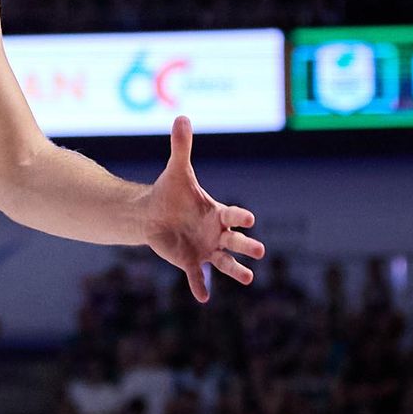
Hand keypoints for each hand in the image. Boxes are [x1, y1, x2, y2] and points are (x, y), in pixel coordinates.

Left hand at [141, 115, 264, 301]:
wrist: (153, 213)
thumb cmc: (171, 193)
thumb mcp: (177, 170)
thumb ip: (182, 147)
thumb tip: (182, 116)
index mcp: (217, 213)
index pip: (233, 215)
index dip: (240, 217)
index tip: (249, 219)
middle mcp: (217, 233)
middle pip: (236, 241)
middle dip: (247, 246)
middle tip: (259, 252)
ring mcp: (206, 249)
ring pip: (225, 262)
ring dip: (236, 270)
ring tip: (247, 278)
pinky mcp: (190, 261)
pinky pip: (198, 275)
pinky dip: (200, 285)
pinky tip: (203, 297)